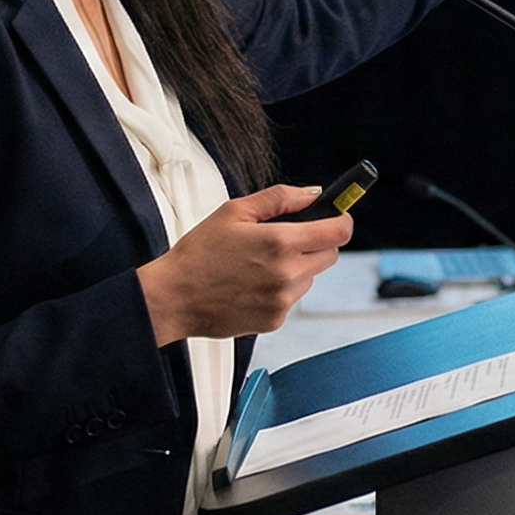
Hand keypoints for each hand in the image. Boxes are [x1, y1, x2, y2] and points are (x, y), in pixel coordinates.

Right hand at [137, 184, 349, 345]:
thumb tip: (313, 194)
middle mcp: (288, 274)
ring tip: (260, 263)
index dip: (341, 220)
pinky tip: (252, 283)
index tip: (335, 216)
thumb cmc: (199, 253)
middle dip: (317, 242)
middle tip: (288, 238)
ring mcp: (282, 301)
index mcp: (281, 243)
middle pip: (330, 254)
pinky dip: (281, 289)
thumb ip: (280, 198)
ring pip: (311, 277)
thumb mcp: (235, 211)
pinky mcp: (275, 320)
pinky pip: (292, 298)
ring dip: (298, 267)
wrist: (172, 297)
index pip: (339, 232)